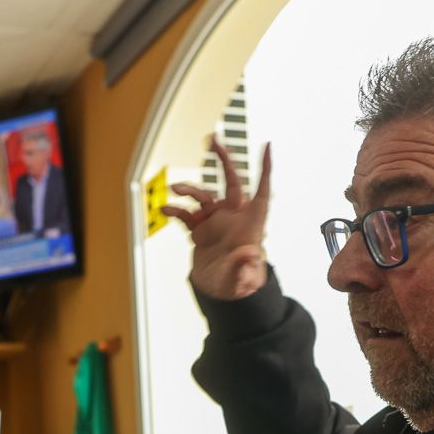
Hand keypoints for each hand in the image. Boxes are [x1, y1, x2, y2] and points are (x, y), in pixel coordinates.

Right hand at [161, 134, 272, 300]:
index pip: (262, 192)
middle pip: (233, 181)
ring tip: (176, 190)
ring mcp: (216, 221)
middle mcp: (233, 218)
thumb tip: (248, 256)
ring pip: (204, 196)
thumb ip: (244, 267)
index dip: (265, 170)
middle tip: (214, 141)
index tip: (267, 147)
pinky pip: (186, 214)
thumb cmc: (238, 283)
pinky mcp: (200, 229)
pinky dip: (176, 209)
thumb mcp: (243, 278)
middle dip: (224, 160)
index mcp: (251, 224)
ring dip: (190, 190)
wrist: (219, 292)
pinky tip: (166, 208)